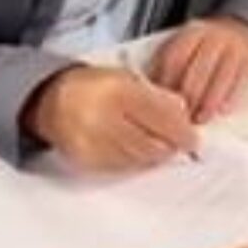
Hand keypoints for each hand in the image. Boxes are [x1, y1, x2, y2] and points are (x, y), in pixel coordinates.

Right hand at [22, 66, 196, 170]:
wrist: (53, 101)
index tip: (193, 139)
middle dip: (170, 146)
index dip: (182, 131)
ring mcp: (93, 141)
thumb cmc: (94, 88)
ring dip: (155, 155)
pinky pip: (122, 167)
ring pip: (139, 158)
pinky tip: (137, 151)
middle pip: (152, 143)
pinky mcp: (87, 159)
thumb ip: (157, 97)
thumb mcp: (127, 80)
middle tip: (180, 144)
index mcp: (117, 92)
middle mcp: (104, 118)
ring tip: (158, 145)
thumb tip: (184, 116)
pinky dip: (135, 161)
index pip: (161, 117)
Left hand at [151, 16, 247, 124]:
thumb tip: (149, 91)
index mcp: (191, 33)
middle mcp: (213, 38)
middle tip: (180, 118)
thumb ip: (167, 62)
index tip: (160, 103)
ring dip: (209, 103)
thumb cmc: (203, 46)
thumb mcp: (184, 44)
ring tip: (199, 119)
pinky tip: (221, 111)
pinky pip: (240, 82)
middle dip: (188, 97)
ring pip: (220, 78)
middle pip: (198, 71)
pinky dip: (230, 99)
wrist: (237, 29)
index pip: (175, 58)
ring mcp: (234, 49)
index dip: (167, 83)